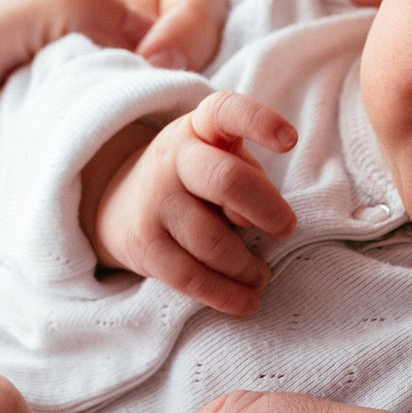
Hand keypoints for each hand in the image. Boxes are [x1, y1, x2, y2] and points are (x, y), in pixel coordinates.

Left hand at [0, 0, 231, 303]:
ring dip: (225, 153)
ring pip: (218, 133)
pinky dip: (204, 208)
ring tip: (204, 186)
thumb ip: (50, 4)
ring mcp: (126, 153)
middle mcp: (115, 82)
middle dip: (227, 85)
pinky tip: (188, 223)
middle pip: (224, 55)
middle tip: (191, 127)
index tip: (154, 59)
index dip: (195, 12)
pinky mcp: (126, 223)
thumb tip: (143, 30)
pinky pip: (189, 205)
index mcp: (81, 23)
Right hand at [92, 91, 298, 314]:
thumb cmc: (197, 179)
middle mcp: (174, 159)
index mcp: (200, 128)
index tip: (290, 140)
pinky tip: (247, 301)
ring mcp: (155, 202)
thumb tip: (261, 220)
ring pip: (212, 241)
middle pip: (227, 181)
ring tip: (262, 275)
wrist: (121, 203)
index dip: (260, 121)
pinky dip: (225, 295)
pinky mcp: (144, 245)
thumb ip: (245, 175)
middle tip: (285, 230)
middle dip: (267, 210)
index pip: (227, 111)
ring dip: (247, 266)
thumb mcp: (219, 156)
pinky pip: (190, 278)